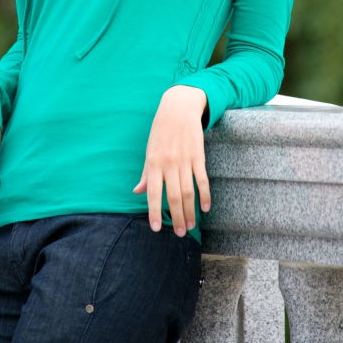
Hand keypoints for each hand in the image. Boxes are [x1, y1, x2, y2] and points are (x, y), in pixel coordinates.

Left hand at [132, 86, 211, 235]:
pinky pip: (202, 179)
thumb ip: (146, 173)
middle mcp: (169, 163)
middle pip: (174, 196)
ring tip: (191, 225)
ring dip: (190, 211)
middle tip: (179, 233)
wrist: (178, 108)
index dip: (154, 211)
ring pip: (188, 191)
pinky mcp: (198, 155)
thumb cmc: (161, 131)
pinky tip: (206, 207)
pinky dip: (205, 194)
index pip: (153, 193)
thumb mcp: (149, 150)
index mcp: (154, 163)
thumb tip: (137, 192)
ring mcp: (184, 160)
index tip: (155, 228)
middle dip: (176, 217)